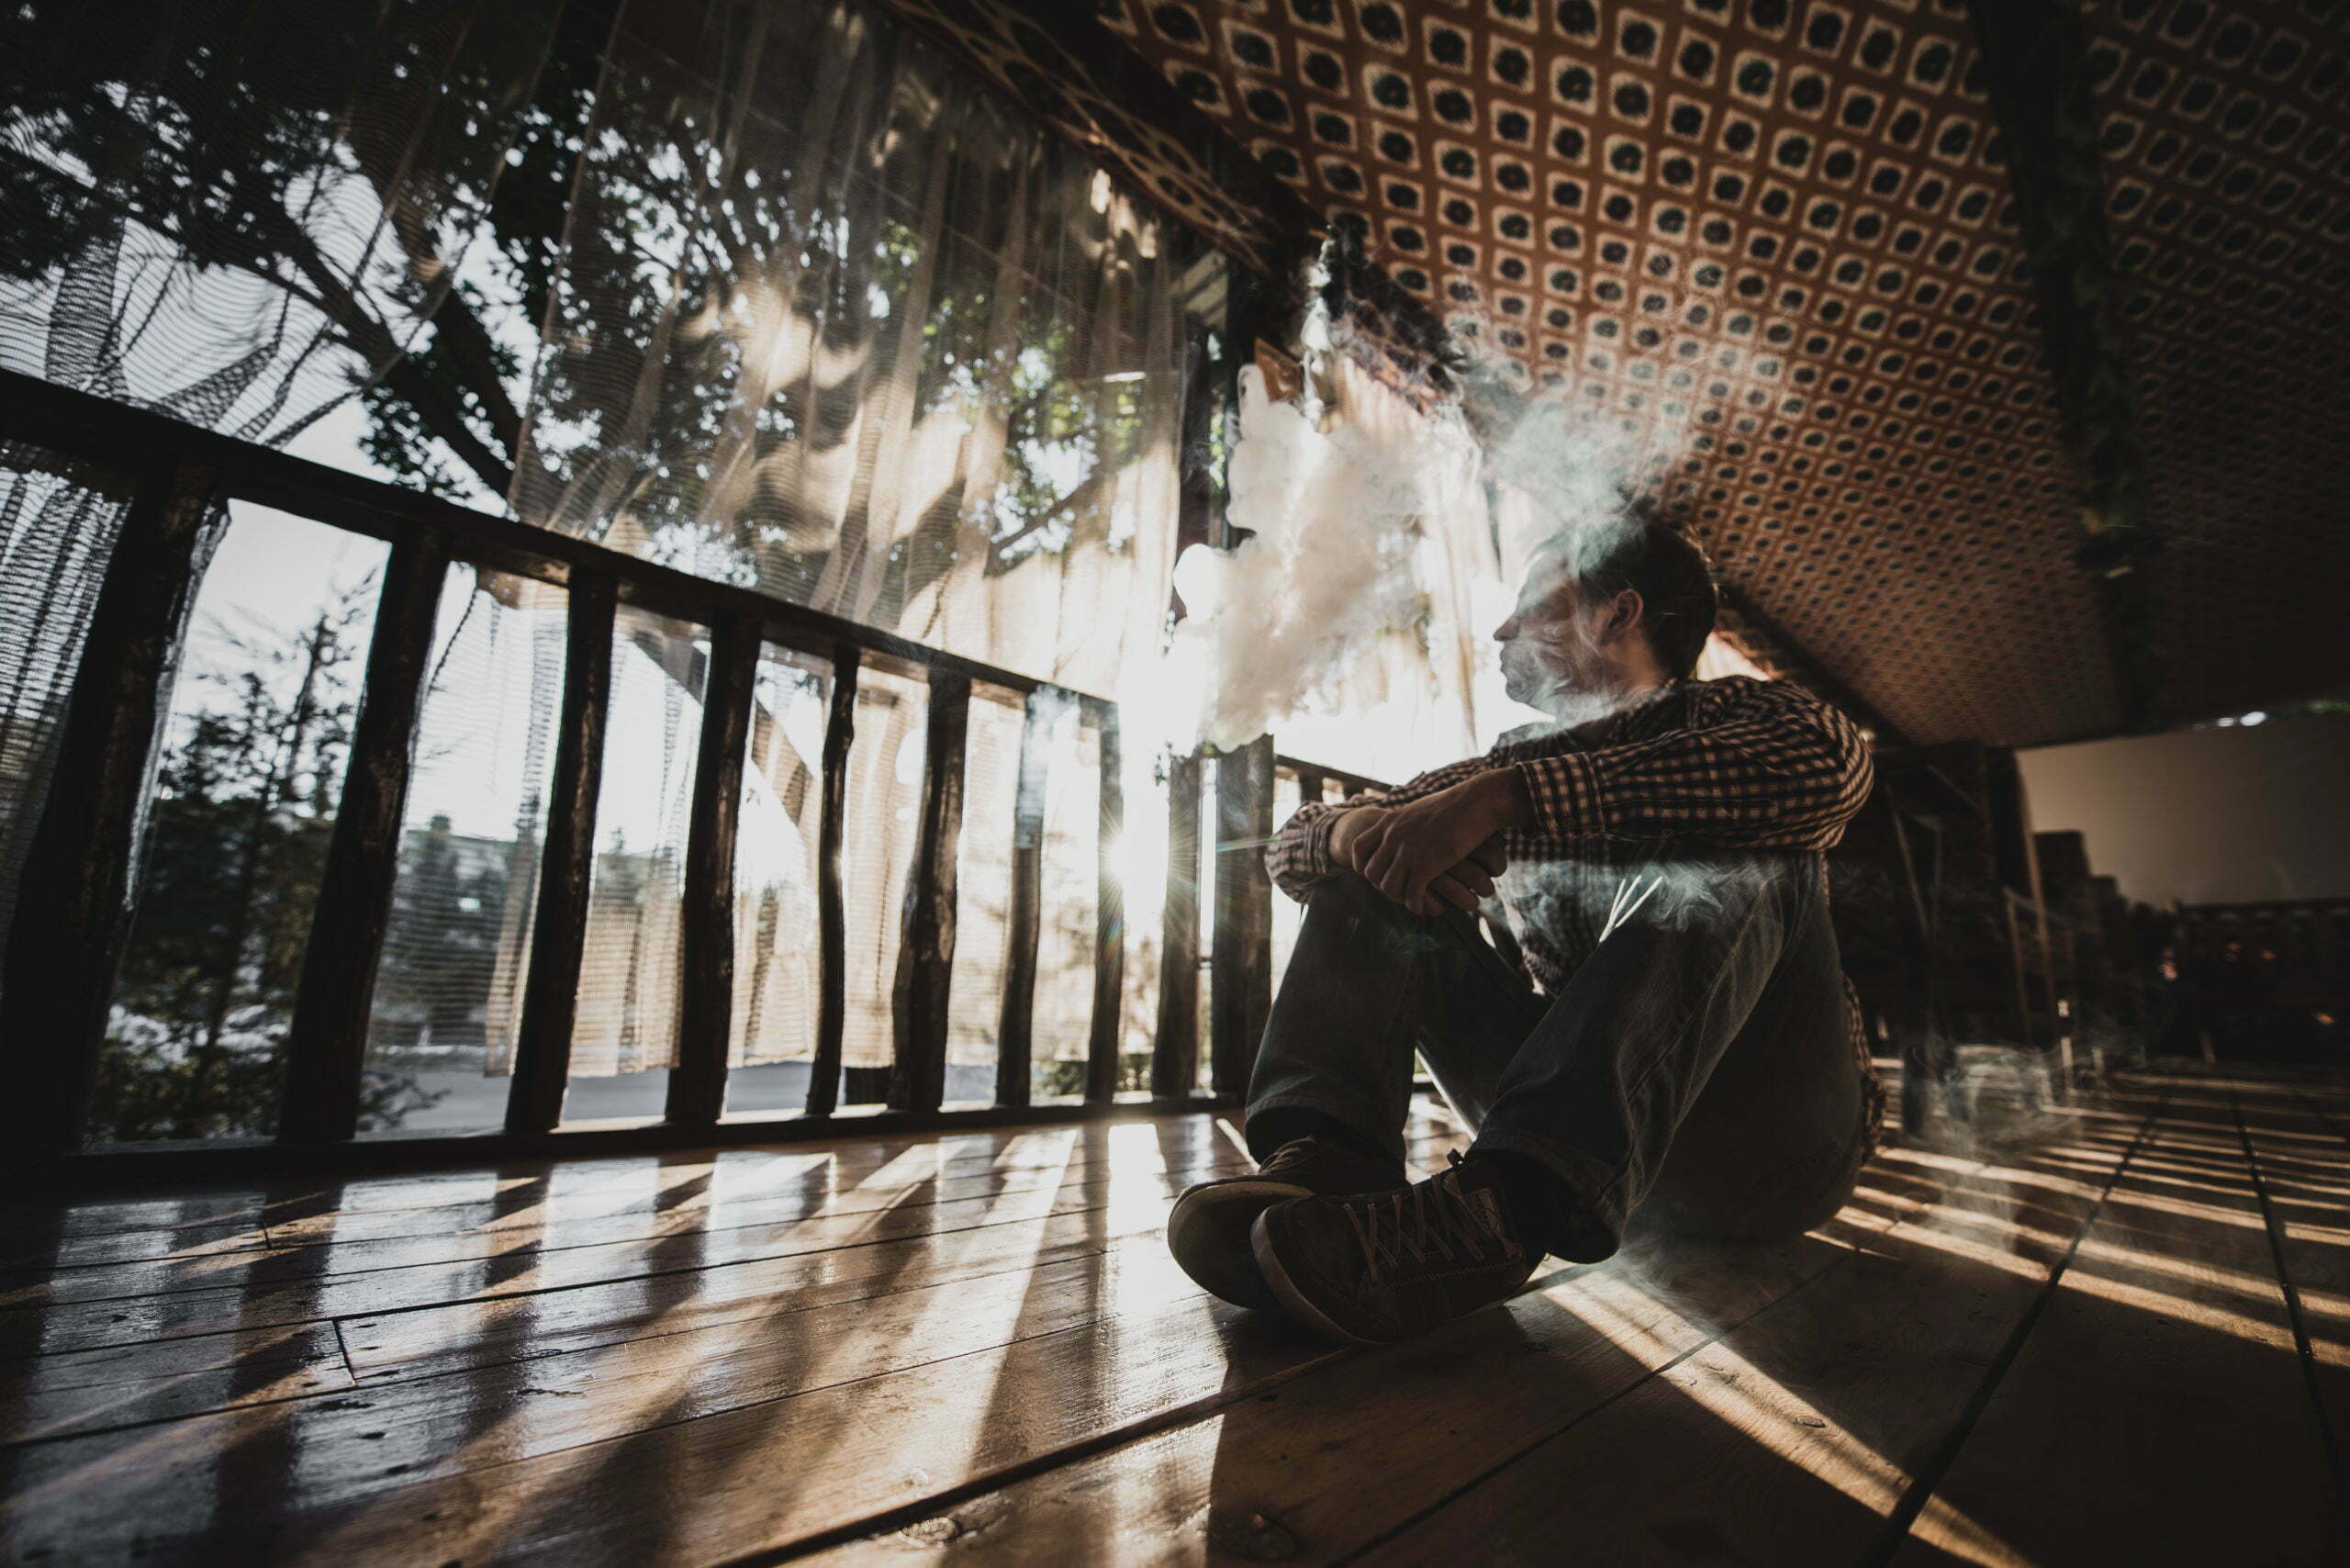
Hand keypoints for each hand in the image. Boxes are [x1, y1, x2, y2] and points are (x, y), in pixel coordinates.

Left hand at [1335, 773, 1524, 915]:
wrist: (1477, 802)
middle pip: (1371, 873)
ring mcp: (1408, 851)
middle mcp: (1393, 837)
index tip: (1374, 875)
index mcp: (1390, 821)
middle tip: (1398, 891)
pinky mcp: (1426, 865)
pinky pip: (1411, 894)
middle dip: (1381, 885)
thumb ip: (1406, 821)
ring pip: (1388, 887)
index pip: (1358, 847)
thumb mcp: (1419, 809)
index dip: (1361, 865)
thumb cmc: (1455, 805)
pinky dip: (1416, 905)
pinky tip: (1424, 907)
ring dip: (1399, 898)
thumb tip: (1404, 829)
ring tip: (1411, 900)